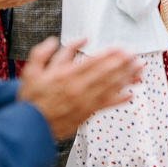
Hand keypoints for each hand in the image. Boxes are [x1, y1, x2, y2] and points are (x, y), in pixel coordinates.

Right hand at [17, 37, 139, 138]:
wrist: (28, 126)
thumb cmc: (31, 99)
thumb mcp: (31, 70)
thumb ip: (44, 52)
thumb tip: (54, 40)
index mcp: (64, 75)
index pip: (92, 62)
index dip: (109, 55)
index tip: (121, 48)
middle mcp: (76, 88)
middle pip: (105, 73)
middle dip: (122, 64)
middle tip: (135, 55)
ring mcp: (83, 102)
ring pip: (109, 87)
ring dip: (126, 77)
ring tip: (138, 69)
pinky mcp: (85, 114)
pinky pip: (105, 105)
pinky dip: (119, 99)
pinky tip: (130, 93)